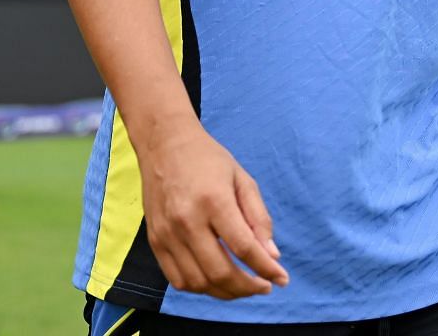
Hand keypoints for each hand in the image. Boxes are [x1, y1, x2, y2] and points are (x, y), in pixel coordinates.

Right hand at [137, 122, 288, 300]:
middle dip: (248, 288)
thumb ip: (259, 218)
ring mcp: (167, 233)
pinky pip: (178, 279)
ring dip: (225, 292)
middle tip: (264, 286)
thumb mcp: (242, 179)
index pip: (244, 247)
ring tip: (243, 286)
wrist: (164, 144)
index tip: (282, 279)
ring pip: (199, 282)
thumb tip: (271, 256)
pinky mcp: (155, 241)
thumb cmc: (208, 159)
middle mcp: (187, 220)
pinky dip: (200, 288)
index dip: (266, 269)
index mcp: (214, 200)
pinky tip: (216, 281)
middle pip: (220, 272)